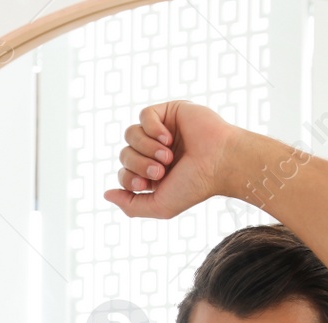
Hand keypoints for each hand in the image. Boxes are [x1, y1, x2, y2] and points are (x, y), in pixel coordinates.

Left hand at [103, 101, 239, 219]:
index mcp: (152, 173)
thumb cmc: (195, 186)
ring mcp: (162, 130)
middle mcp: (154, 151)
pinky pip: (144, 115)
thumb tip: (106, 194)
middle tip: (162, 170)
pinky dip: (152, 128)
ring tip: (167, 155)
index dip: (129, 177)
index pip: (123, 172)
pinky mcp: (169, 112)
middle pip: (124, 153)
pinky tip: (167, 137)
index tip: (148, 182)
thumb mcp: (159, 206)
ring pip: (130, 134)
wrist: (220, 163)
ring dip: (146, 148)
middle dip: (139, 164)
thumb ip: (130, 206)